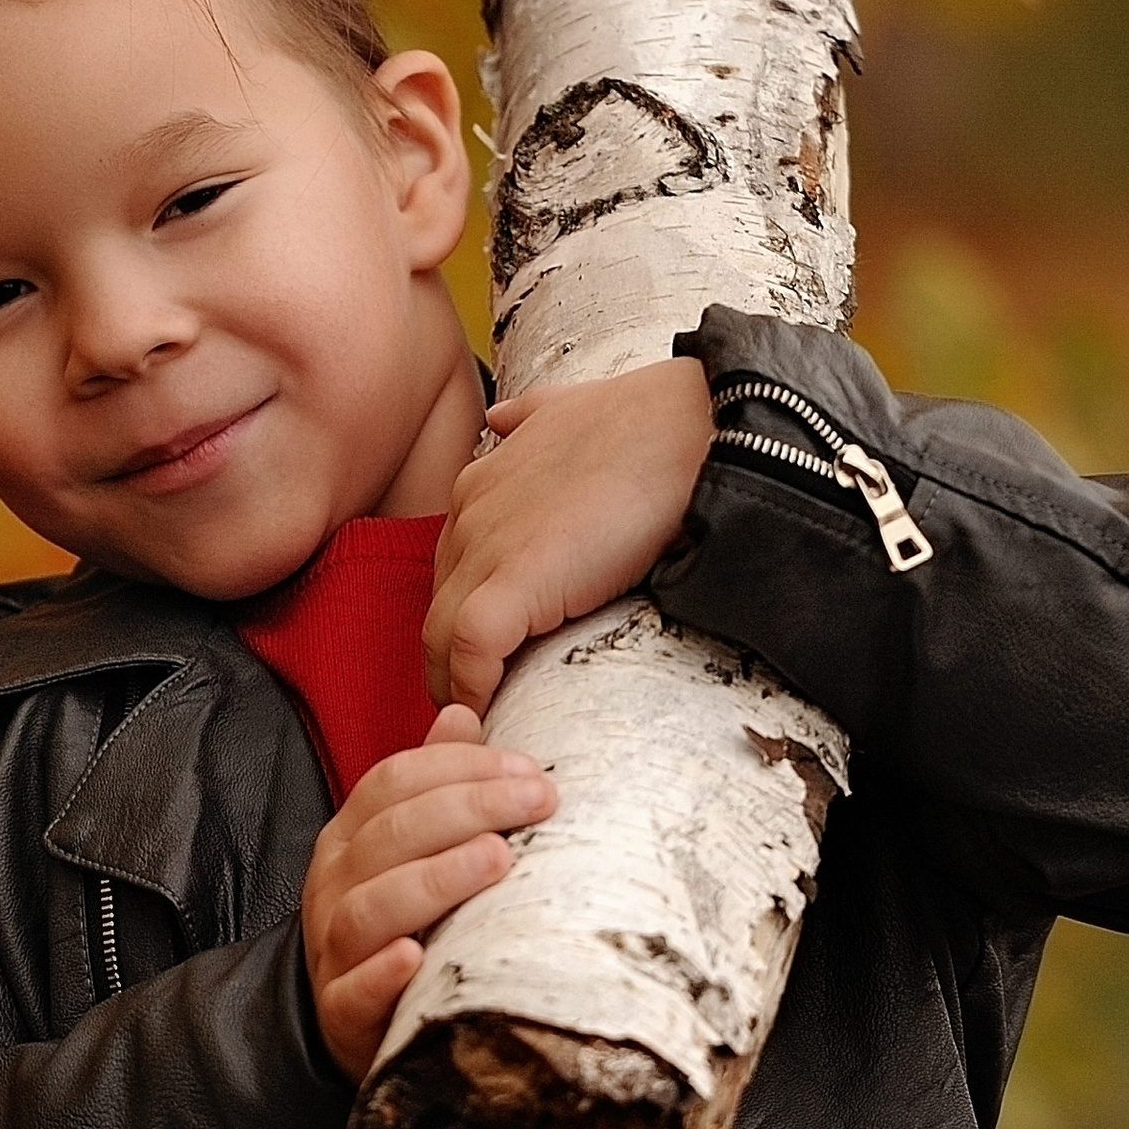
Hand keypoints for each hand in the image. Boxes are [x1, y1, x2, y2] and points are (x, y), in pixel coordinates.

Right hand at [302, 706, 556, 1080]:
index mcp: (352, 837)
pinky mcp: (342, 1013)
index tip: (529, 769)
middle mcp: (335, 886)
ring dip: (436, 880)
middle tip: (537, 802)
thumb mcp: (411, 849)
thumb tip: (463, 715)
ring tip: (496, 861)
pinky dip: (382, 973)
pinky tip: (416, 956)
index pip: (395, 781)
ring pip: (372, 907)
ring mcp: (333, 949)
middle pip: (390, 834)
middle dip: (467, 809)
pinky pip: (354, 990)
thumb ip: (433, 785)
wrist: (355, 1019)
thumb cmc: (400, 925)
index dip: (461, 767)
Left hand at [423, 358, 712, 713]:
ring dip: (457, 685)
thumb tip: (504, 418)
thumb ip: (529, 419)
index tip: (486, 653)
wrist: (690, 429)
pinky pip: (471, 651)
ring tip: (485, 721)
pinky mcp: (515, 581)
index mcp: (481, 486)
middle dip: (452, 660)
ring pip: (442, 637)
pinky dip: (474, 687)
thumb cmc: (647, 422)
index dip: (464, 617)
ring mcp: (486, 548)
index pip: (452, 571)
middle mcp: (470, 516)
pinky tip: (494, 710)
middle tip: (483, 699)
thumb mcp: (565, 407)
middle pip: (438, 609)